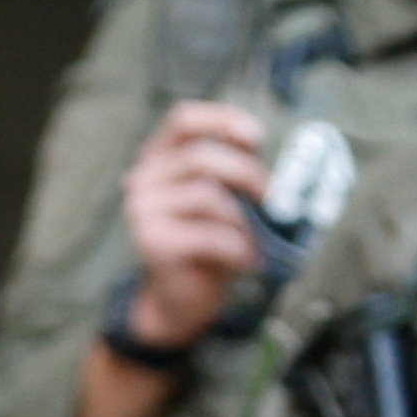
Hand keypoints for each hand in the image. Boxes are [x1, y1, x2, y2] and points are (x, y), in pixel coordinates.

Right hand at [113, 102, 273, 354]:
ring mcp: (144, 211)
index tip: (256, 136)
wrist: (180, 298)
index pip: (183, 119)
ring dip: (243, 218)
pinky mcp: (154, 243)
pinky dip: (238, 247)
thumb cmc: (206, 242)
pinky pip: (210, 235)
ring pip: (207, 195)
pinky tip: (246, 258)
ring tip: (255, 238)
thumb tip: (273, 157)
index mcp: (158, 158)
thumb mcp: (222, 199)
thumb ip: (234, 173)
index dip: (221, 119)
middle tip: (271, 198)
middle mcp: (143, 179)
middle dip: (247, 174)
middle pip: (201, 156)